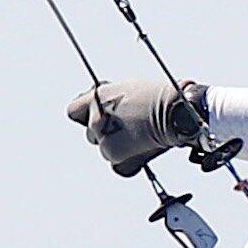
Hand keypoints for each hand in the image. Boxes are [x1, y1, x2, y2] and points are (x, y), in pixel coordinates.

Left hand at [68, 78, 203, 176]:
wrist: (174, 113)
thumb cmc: (156, 97)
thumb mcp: (126, 88)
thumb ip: (108, 100)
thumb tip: (102, 109)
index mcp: (97, 98)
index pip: (73, 111)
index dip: (85, 113)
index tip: (97, 114)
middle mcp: (96, 119)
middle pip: (89, 132)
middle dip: (104, 130)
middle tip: (125, 124)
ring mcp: (103, 138)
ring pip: (102, 146)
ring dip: (114, 143)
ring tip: (135, 133)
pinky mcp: (114, 154)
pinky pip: (112, 158)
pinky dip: (124, 156)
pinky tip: (138, 144)